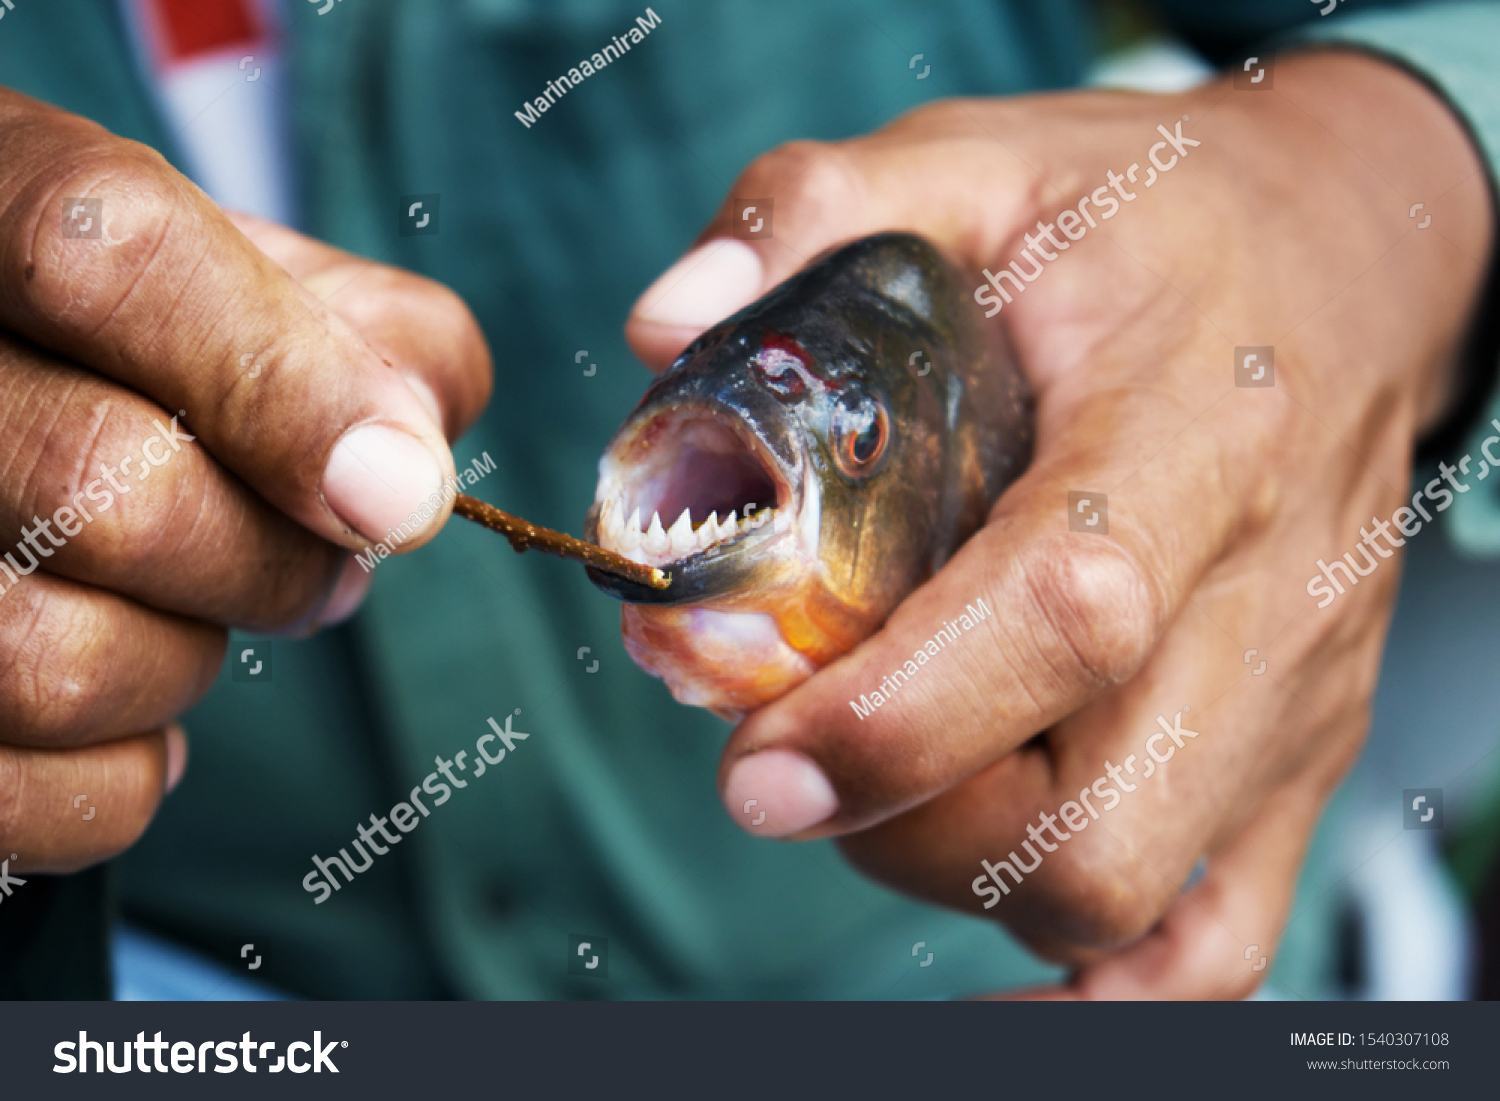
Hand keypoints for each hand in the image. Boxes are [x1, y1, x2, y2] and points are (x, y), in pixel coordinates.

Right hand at [0, 90, 490, 872]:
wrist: (5, 399)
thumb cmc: (148, 343)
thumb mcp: (254, 279)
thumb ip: (369, 333)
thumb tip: (409, 466)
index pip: (106, 254)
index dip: (284, 384)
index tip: (402, 494)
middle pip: (105, 488)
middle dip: (273, 561)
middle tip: (326, 557)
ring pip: (48, 659)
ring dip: (184, 665)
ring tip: (195, 614)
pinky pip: (15, 795)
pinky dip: (120, 778)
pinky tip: (127, 712)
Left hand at [626, 52, 1493, 995]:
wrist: (1351, 263)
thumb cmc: (1154, 220)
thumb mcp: (991, 158)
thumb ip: (820, 210)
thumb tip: (666, 327)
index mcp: (1190, 432)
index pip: (1064, 619)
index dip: (896, 718)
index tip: (755, 759)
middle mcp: (1268, 593)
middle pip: (1091, 822)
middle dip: (897, 823)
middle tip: (788, 755)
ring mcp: (1292, 696)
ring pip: (1123, 902)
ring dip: (953, 872)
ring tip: (878, 771)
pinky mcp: (1297, 755)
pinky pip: (1212, 944)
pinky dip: (1088, 976)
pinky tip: (982, 909)